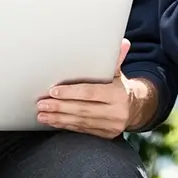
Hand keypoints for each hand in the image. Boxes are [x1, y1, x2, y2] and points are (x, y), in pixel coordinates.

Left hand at [38, 40, 152, 138]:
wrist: (134, 108)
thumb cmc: (119, 87)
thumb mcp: (118, 73)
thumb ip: (116, 59)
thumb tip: (122, 42)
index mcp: (118, 94)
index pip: (90, 92)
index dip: (70, 93)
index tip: (53, 91)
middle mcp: (116, 112)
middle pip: (82, 109)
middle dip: (59, 107)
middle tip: (42, 104)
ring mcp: (111, 126)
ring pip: (80, 122)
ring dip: (59, 118)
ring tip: (42, 115)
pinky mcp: (105, 135)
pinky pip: (82, 130)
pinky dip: (66, 125)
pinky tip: (54, 122)